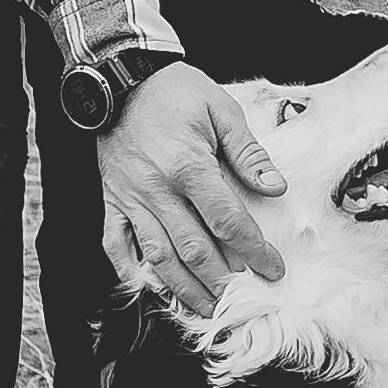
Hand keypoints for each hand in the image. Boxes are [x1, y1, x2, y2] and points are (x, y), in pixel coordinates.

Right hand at [98, 61, 287, 295]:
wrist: (120, 79)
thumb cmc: (174, 91)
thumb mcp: (220, 110)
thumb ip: (248, 153)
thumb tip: (275, 188)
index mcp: (188, 165)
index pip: (227, 220)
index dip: (253, 250)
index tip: (272, 269)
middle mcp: (157, 189)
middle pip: (193, 249)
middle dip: (221, 281)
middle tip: (242, 299)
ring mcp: (130, 199)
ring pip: (157, 256)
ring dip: (184, 288)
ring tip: (206, 308)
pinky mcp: (112, 201)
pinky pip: (116, 245)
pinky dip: (131, 271)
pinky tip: (151, 289)